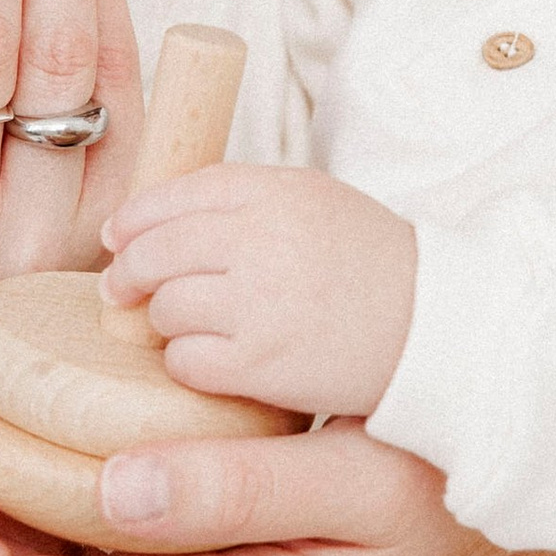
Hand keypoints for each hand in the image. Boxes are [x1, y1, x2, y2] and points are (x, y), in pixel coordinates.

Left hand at [101, 166, 416, 417]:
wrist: (437, 325)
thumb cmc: (375, 264)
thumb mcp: (316, 201)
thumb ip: (242, 199)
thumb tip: (152, 221)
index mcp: (276, 191)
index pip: (178, 193)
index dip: (136, 218)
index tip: (118, 238)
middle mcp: (262, 240)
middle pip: (157, 251)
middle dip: (130, 273)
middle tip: (123, 290)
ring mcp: (260, 302)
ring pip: (165, 307)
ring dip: (166, 321)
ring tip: (193, 328)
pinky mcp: (262, 362)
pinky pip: (185, 361)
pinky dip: (188, 364)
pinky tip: (214, 362)